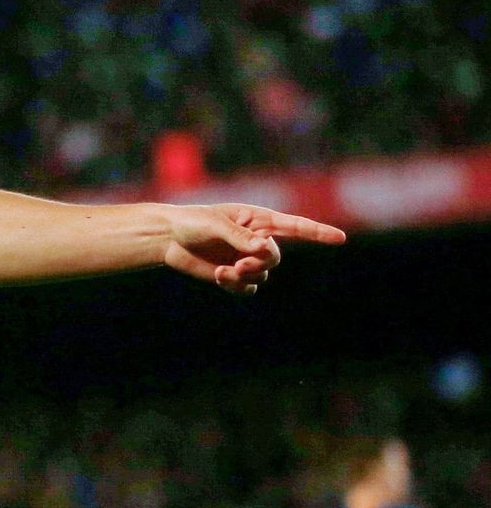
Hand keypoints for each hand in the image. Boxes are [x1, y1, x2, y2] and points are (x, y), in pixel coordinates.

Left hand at [163, 204, 345, 294]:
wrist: (167, 237)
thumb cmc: (191, 221)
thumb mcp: (215, 223)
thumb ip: (239, 236)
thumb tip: (262, 249)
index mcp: (258, 219)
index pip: (294, 226)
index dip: (318, 233)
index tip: (340, 238)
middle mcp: (256, 239)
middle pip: (275, 257)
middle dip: (261, 262)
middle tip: (240, 263)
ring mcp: (245, 258)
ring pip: (262, 274)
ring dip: (245, 275)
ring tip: (223, 270)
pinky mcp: (232, 274)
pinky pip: (246, 288)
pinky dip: (236, 285)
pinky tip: (218, 275)